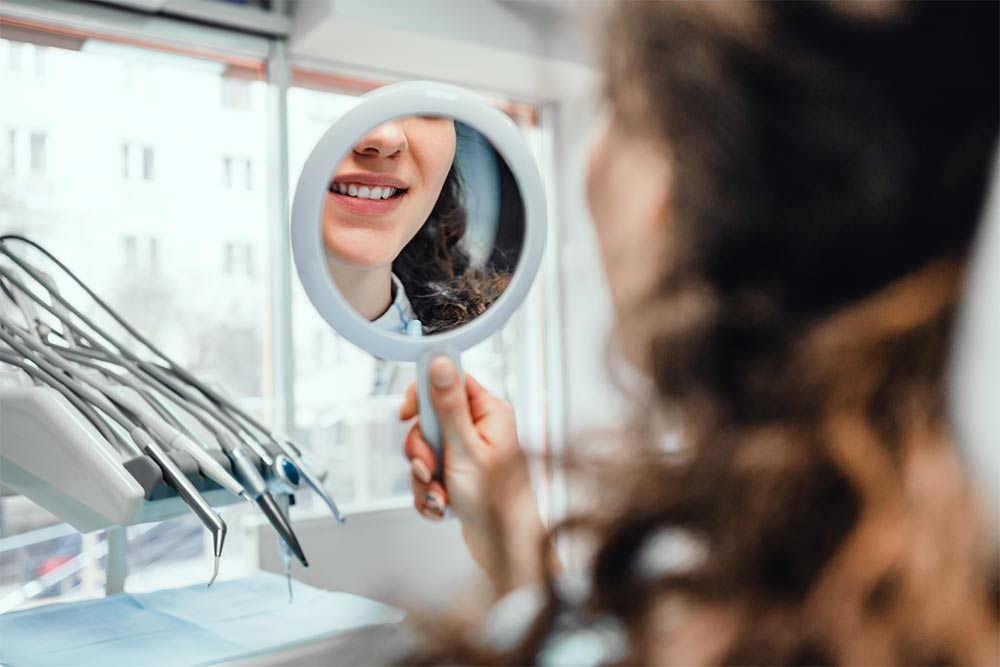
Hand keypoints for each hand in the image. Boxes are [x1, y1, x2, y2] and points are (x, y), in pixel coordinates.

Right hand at [399, 356, 550, 594]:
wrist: (504, 548)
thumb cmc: (497, 502)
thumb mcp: (465, 449)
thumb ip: (448, 405)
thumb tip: (439, 362)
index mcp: (489, 413)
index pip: (450, 381)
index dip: (423, 395)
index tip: (407, 414)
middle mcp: (480, 429)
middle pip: (430, 420)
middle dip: (422, 450)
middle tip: (431, 468)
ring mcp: (468, 453)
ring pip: (425, 451)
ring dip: (424, 477)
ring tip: (440, 496)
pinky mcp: (458, 476)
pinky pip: (428, 475)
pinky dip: (429, 493)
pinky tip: (442, 507)